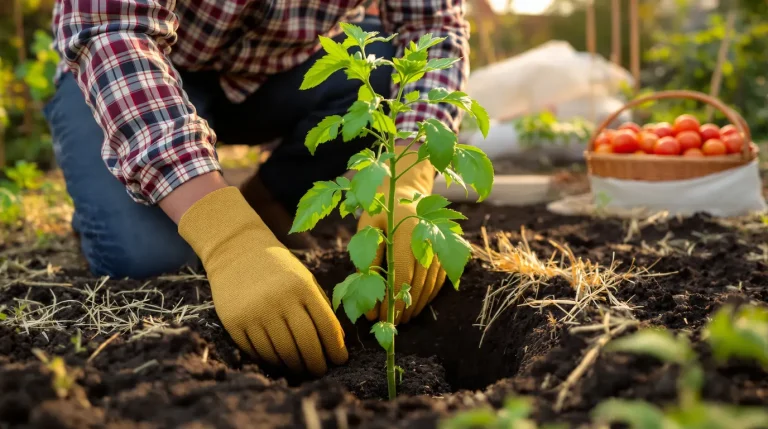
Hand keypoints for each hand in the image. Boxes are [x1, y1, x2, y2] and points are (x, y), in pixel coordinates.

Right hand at [178, 187, 347, 374]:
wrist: (236, 250)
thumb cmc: (278, 269)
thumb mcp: (304, 279)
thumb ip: (321, 306)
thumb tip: (336, 342)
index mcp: (302, 287)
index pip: (326, 326)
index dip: (335, 348)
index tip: (340, 360)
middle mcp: (279, 299)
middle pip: (305, 345)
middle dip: (316, 364)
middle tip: (320, 371)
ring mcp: (255, 312)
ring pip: (281, 353)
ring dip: (294, 366)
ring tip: (301, 368)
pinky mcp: (234, 322)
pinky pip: (257, 352)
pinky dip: (270, 361)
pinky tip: (279, 360)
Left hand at [358, 147, 446, 324]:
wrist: (407, 189)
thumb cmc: (380, 209)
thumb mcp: (368, 227)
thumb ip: (369, 256)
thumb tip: (367, 290)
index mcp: (407, 228)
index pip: (400, 272)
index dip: (389, 298)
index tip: (378, 316)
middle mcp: (430, 236)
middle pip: (417, 281)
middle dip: (403, 306)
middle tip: (390, 324)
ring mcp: (442, 243)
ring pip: (430, 283)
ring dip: (416, 304)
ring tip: (402, 318)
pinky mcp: (449, 249)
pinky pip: (440, 279)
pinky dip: (428, 295)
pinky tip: (416, 304)